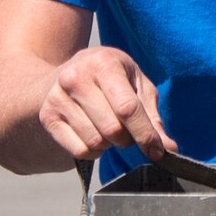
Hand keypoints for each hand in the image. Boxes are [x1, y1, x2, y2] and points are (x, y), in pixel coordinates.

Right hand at [39, 46, 176, 163]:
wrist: (67, 73)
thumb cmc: (111, 79)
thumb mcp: (136, 85)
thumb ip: (153, 116)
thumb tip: (168, 149)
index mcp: (104, 63)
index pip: (128, 108)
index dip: (145, 134)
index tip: (158, 153)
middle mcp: (76, 77)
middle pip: (112, 129)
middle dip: (128, 139)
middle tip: (128, 132)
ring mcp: (58, 97)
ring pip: (95, 141)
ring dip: (109, 144)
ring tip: (108, 128)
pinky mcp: (48, 116)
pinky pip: (78, 150)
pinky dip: (93, 151)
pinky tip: (93, 134)